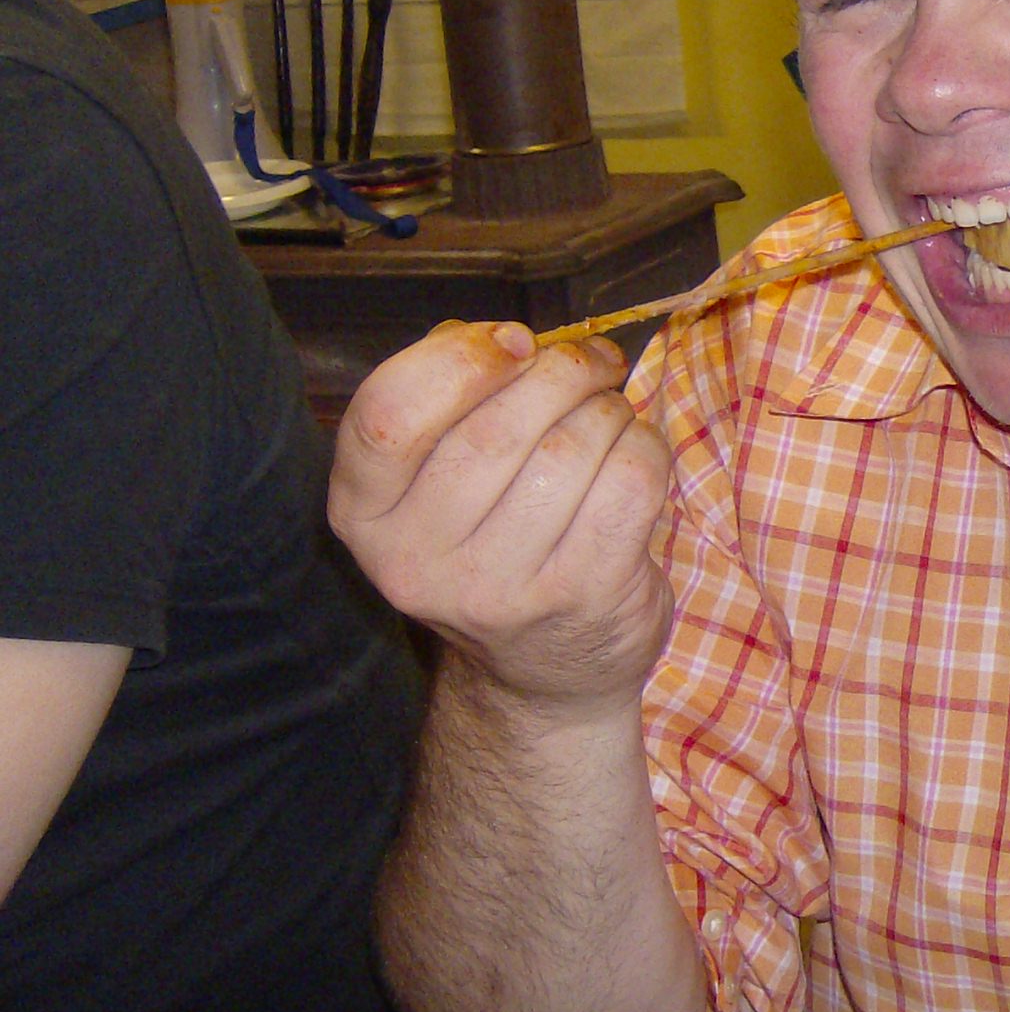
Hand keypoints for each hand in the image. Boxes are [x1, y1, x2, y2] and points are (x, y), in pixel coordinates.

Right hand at [330, 322, 672, 704]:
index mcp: (362, 515)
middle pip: (494, 426)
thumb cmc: (497, 543)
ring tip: (610, 416)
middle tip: (590, 366)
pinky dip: (644, 448)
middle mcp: (415, 561)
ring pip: (569, 448)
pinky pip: (628, 481)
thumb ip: (452, 398)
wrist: (544, 672)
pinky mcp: (581, 595)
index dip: (459, 359)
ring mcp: (498, 588)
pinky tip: (634, 456)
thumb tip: (506, 339)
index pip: (386, 416)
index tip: (514, 341)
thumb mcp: (439, 481)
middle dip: (559, 373)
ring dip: (606, 410)